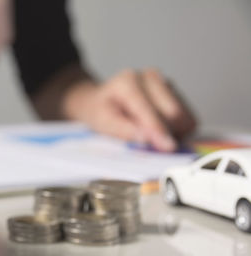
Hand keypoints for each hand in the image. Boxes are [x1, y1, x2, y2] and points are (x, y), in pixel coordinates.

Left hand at [63, 69, 196, 150]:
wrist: (101, 100)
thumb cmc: (101, 112)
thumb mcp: (103, 123)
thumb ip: (125, 131)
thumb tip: (148, 139)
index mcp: (127, 82)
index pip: (147, 108)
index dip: (158, 129)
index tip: (168, 147)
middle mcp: (149, 76)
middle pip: (172, 111)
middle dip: (168, 132)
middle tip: (155, 146)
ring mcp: (164, 81)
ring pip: (182, 114)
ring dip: (174, 131)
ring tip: (153, 135)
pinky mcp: (174, 90)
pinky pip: (186, 115)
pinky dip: (177, 128)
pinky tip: (160, 128)